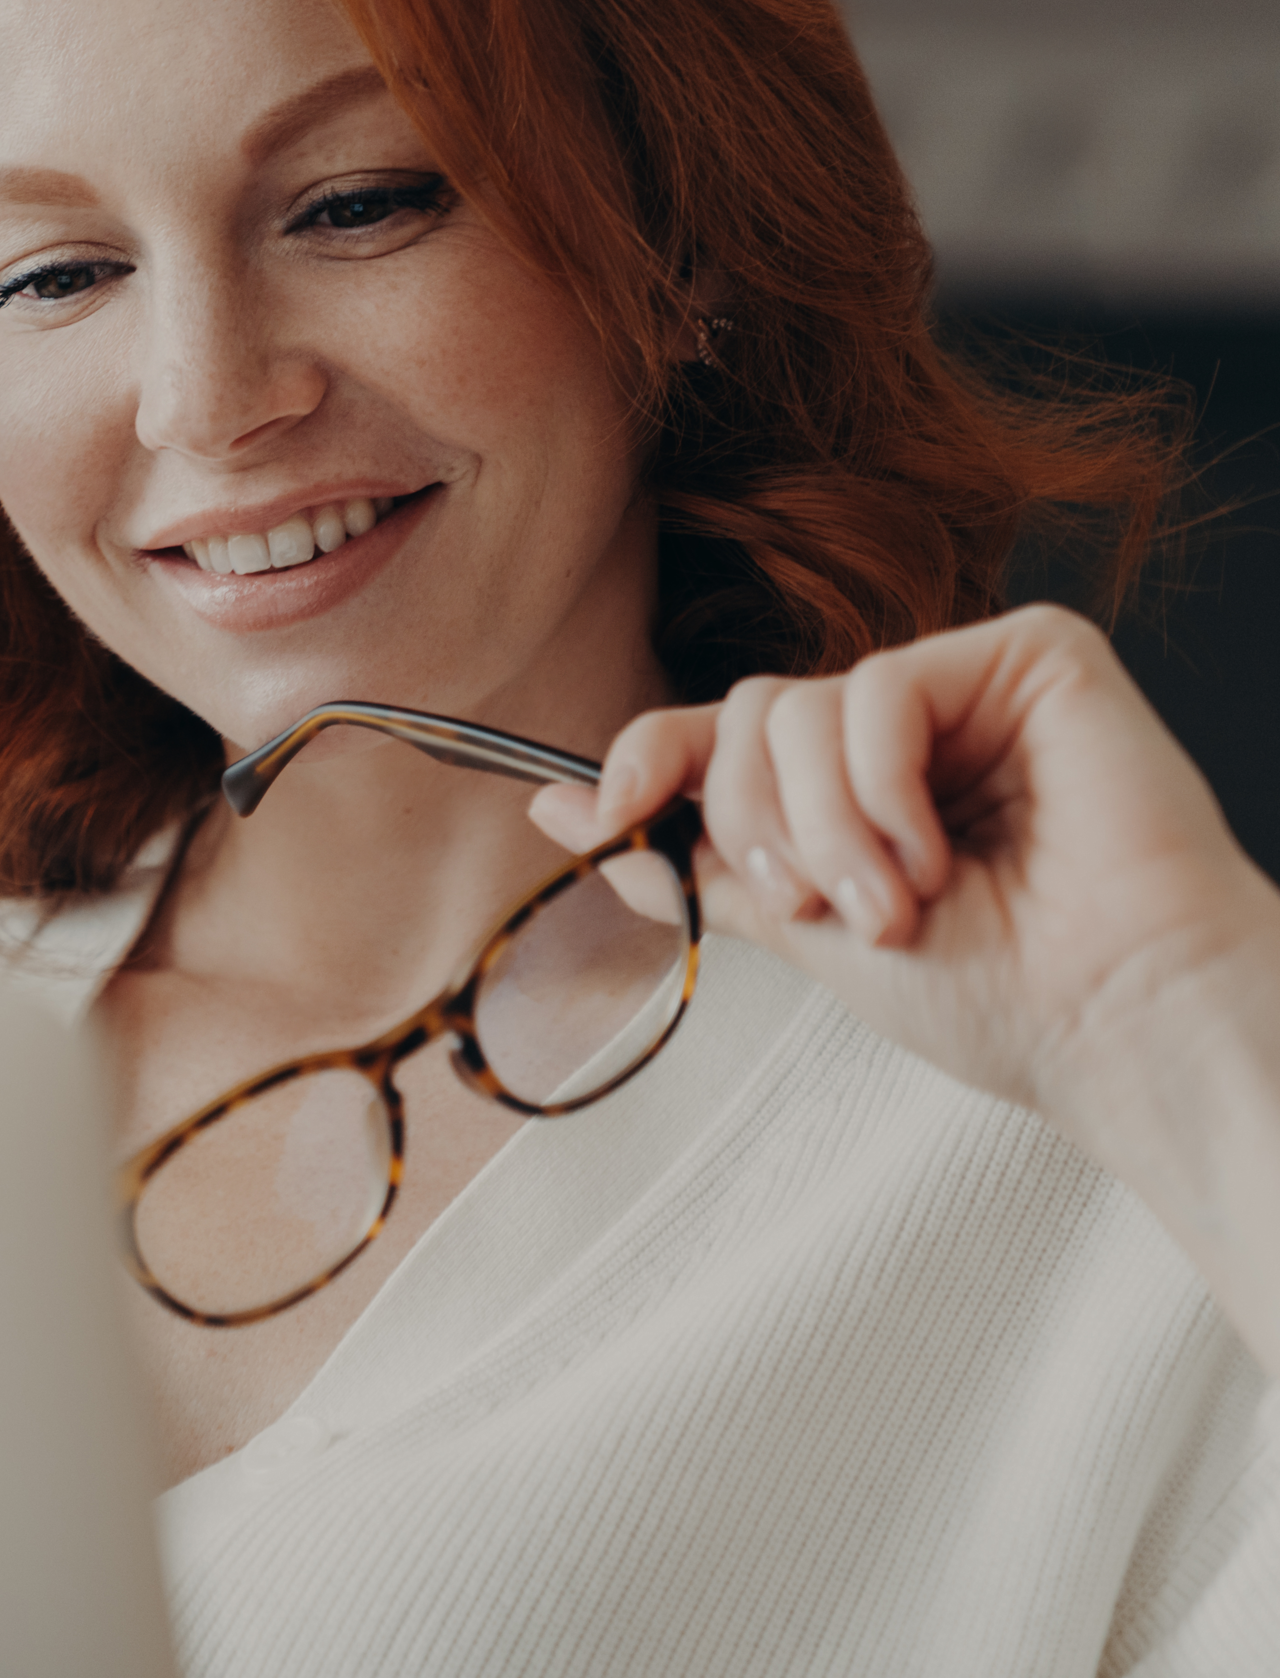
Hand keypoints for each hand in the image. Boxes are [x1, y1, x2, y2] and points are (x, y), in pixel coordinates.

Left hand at [528, 604, 1279, 1122]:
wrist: (1118, 1023)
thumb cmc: (1001, 997)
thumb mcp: (801, 928)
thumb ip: (691, 862)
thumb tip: (560, 812)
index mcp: (856, 786)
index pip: (717, 733)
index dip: (647, 762)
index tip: (603, 813)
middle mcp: (909, 726)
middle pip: (743, 714)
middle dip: (758, 827)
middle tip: (826, 909)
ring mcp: (968, 685)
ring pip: (796, 705)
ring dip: (823, 828)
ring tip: (899, 903)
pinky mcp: (1032, 654)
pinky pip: (880, 686)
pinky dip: (881, 787)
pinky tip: (939, 851)